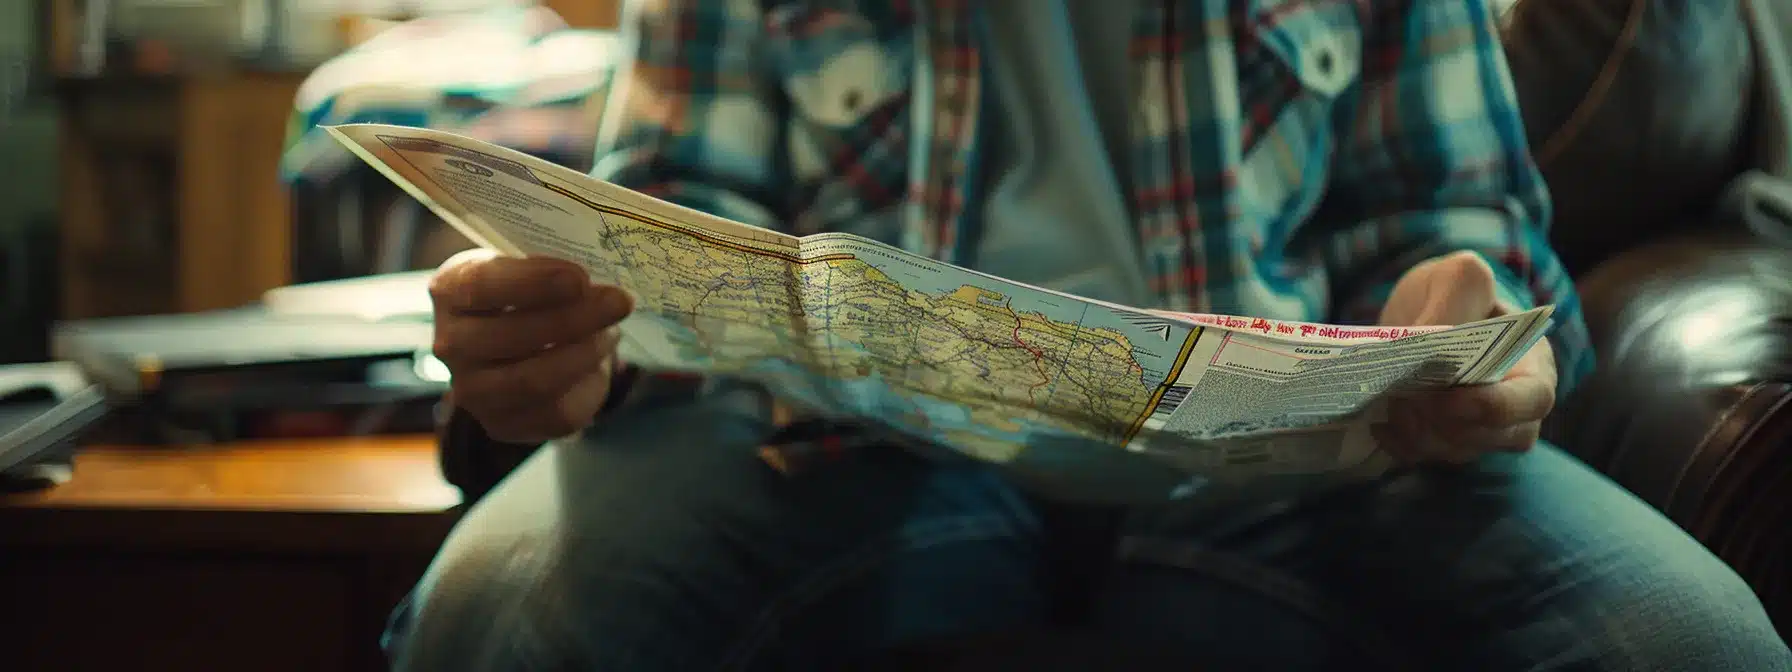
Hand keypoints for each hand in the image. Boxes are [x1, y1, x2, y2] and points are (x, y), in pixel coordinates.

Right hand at [429, 248, 633, 442]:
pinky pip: (554, 413)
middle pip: (512, 336)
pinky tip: (598, 362)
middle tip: (619, 302)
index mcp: (450, 290)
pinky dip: (586, 385)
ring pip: (534, 381)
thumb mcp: (529, 268)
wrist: (513, 344)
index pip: (482, 285)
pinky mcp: (501, 424)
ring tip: (611, 332)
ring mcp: (471, 390)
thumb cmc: (524, 294)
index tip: (579, 278)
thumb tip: (595, 286)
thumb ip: (551, 272)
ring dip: (584, 354)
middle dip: (575, 318)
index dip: (533, 282)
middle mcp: (451, 343)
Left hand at [1375, 251, 1555, 463]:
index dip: (1493, 406)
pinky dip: (1398, 442)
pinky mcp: (1440, 443)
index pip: (1533, 401)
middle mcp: (1513, 408)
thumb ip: (1457, 296)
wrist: (1420, 311)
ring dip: (1417, 430)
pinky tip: (1380, 419)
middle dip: (1442, 419)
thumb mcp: (1460, 275)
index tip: (1447, 396)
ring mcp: (1477, 431)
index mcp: (1532, 365)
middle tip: (1407, 393)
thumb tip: (1430, 339)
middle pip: (1488, 435)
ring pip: (1453, 451)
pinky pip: (1422, 457)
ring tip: (1392, 399)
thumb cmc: (1451, 294)